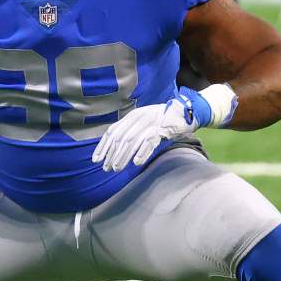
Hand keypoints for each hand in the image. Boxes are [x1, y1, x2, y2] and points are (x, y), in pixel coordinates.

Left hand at [92, 87, 212, 172]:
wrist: (184, 111)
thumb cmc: (162, 120)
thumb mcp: (142, 122)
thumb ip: (130, 131)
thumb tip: (114, 147)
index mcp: (132, 116)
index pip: (112, 131)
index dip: (103, 146)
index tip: (96, 159)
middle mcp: (139, 118)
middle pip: (120, 138)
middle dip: (111, 154)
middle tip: (106, 168)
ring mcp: (150, 123)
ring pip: (132, 141)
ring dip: (123, 156)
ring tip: (117, 168)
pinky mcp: (162, 129)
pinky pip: (149, 142)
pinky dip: (142, 152)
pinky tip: (136, 163)